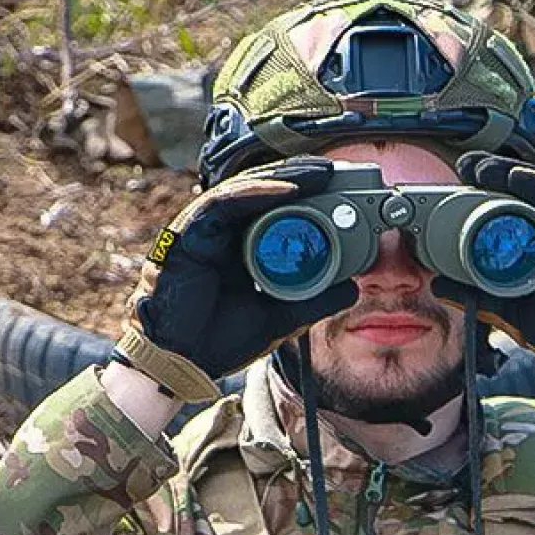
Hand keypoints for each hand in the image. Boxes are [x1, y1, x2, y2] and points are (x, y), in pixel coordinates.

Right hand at [118, 156, 358, 398]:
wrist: (182, 363)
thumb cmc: (220, 339)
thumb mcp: (282, 317)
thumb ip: (315, 301)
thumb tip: (353, 289)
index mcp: (241, 249)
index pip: (275, 211)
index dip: (307, 196)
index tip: (342, 190)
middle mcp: (222, 235)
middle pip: (262, 193)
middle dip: (300, 177)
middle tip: (336, 170)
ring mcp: (203, 233)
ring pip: (245, 191)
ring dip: (285, 178)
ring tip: (320, 174)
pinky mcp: (187, 235)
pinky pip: (223, 203)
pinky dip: (256, 193)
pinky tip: (288, 189)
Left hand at [433, 152, 534, 379]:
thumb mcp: (514, 312)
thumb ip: (480, 296)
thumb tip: (439, 285)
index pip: (509, 214)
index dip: (481, 199)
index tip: (453, 188)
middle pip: (525, 196)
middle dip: (493, 178)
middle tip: (464, 166)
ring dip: (511, 176)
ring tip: (482, 169)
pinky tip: (516, 178)